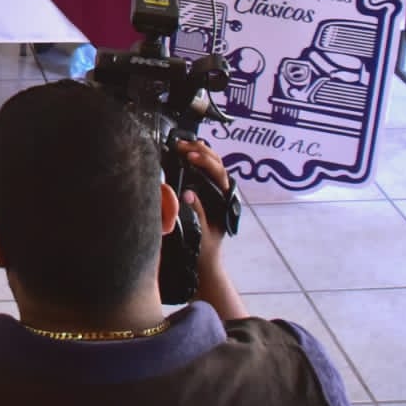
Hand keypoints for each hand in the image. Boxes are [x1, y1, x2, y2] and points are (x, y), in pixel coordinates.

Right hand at [175, 139, 232, 266]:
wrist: (205, 260)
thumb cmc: (205, 247)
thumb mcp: (201, 231)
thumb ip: (197, 212)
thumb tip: (188, 193)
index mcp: (225, 199)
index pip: (218, 172)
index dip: (205, 161)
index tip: (190, 156)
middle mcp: (222, 192)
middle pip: (216, 163)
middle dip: (200, 150)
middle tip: (181, 146)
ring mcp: (214, 190)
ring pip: (211, 163)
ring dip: (197, 151)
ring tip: (180, 145)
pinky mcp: (204, 191)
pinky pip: (202, 170)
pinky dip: (194, 159)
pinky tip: (183, 153)